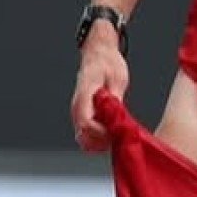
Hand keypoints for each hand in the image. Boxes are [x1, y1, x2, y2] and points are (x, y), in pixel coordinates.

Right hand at [70, 37, 128, 151]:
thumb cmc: (108, 63)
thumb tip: (114, 114)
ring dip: (100, 142)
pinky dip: (97, 140)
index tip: (116, 130)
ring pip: (84, 140)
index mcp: (84, 95)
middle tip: (119, 133)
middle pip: (83, 136)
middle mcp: (77, 107)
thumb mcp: (116, 77)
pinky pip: (86, 137)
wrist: (99, 54)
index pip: (86, 123)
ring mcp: (78, 113)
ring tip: (116, 133)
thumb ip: (114, 98)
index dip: (101, 132)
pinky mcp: (83, 116)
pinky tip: (111, 133)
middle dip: (102, 140)